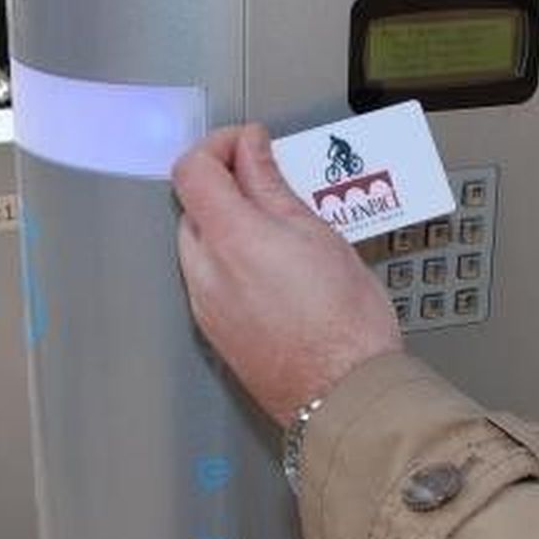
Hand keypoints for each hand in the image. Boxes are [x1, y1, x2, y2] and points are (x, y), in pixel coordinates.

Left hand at [173, 124, 402, 426]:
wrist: (345, 394)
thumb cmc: (345, 323)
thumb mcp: (317, 233)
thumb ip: (271, 185)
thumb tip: (251, 150)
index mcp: (231, 238)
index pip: (192, 170)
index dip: (217, 145)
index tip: (247, 144)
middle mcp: (206, 271)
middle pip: (194, 206)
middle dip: (226, 185)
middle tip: (271, 181)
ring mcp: (205, 304)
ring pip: (200, 243)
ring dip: (228, 224)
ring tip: (279, 228)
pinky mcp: (213, 330)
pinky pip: (209, 278)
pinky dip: (230, 260)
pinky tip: (272, 268)